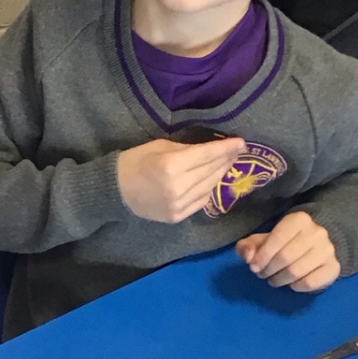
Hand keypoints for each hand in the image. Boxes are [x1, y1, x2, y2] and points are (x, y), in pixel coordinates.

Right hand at [115, 137, 247, 223]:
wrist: (116, 190)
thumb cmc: (136, 161)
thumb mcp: (160, 147)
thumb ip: (187, 150)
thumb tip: (213, 150)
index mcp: (170, 165)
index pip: (206, 155)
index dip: (226, 148)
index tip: (241, 142)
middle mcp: (177, 187)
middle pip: (211, 171)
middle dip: (226, 160)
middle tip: (237, 151)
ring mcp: (178, 204)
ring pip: (209, 187)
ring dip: (220, 174)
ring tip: (227, 164)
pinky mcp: (177, 216)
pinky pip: (201, 201)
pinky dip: (209, 189)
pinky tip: (211, 180)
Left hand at [235, 210, 339, 291]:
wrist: (317, 246)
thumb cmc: (285, 242)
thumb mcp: (264, 240)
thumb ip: (248, 246)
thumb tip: (248, 257)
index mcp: (299, 220)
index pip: (278, 237)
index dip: (262, 255)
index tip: (253, 267)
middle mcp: (317, 232)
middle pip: (286, 257)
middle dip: (269, 269)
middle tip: (262, 274)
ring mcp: (328, 250)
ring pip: (297, 271)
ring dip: (280, 280)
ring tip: (273, 280)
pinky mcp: (333, 267)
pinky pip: (310, 282)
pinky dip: (296, 287)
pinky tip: (291, 284)